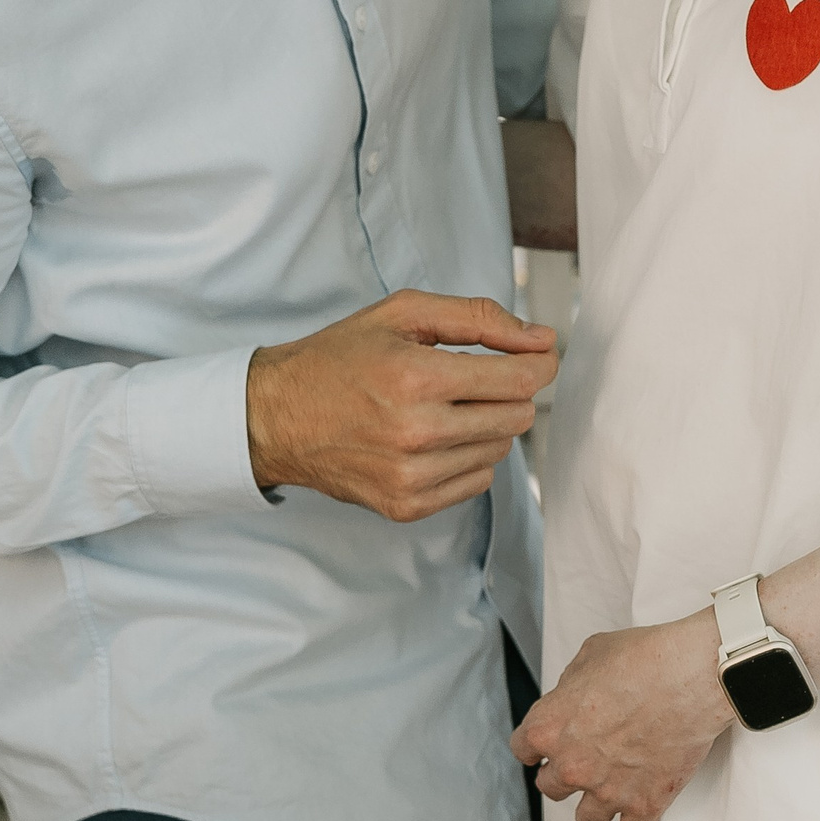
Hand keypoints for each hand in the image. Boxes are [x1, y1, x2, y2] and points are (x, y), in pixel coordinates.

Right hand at [246, 289, 556, 521]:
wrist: (278, 416)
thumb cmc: (340, 357)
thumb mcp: (404, 314)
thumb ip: (479, 318)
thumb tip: (541, 339)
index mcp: (416, 377)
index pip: (518, 379)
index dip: (540, 363)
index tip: (538, 355)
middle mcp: (417, 433)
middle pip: (516, 416)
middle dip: (511, 390)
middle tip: (478, 374)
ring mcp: (411, 477)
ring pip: (499, 450)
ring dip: (487, 423)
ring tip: (447, 404)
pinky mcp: (405, 506)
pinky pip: (475, 483)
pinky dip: (467, 456)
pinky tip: (436, 435)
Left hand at [512, 610, 732, 820]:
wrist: (692, 676)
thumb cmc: (644, 658)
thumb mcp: (590, 654)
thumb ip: (570, 686)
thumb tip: (570, 700)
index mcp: (550, 726)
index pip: (523, 748)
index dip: (534, 744)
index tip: (543, 745)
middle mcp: (572, 765)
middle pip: (550, 788)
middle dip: (564, 772)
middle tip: (584, 759)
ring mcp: (608, 791)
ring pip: (587, 819)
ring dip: (595, 803)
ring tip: (611, 786)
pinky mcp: (644, 806)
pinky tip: (638, 808)